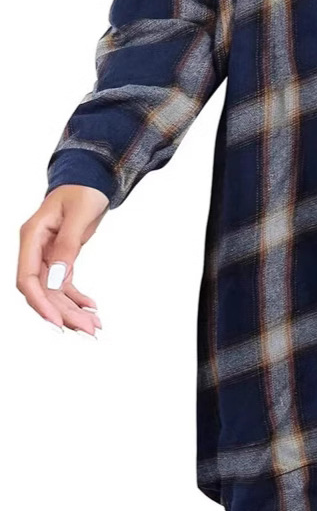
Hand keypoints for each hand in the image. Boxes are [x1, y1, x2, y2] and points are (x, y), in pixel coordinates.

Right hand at [17, 185, 109, 335]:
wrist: (90, 180)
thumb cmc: (83, 191)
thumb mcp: (79, 214)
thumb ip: (67, 245)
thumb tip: (56, 278)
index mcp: (32, 236)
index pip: (28, 278)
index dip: (40, 303)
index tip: (58, 323)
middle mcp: (35, 249)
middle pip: (42, 290)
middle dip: (63, 313)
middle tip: (89, 330)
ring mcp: (46, 255)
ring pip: (53, 292)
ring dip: (71, 310)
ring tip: (94, 326)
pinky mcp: (60, 258)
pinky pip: (63, 284)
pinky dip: (76, 298)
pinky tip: (91, 308)